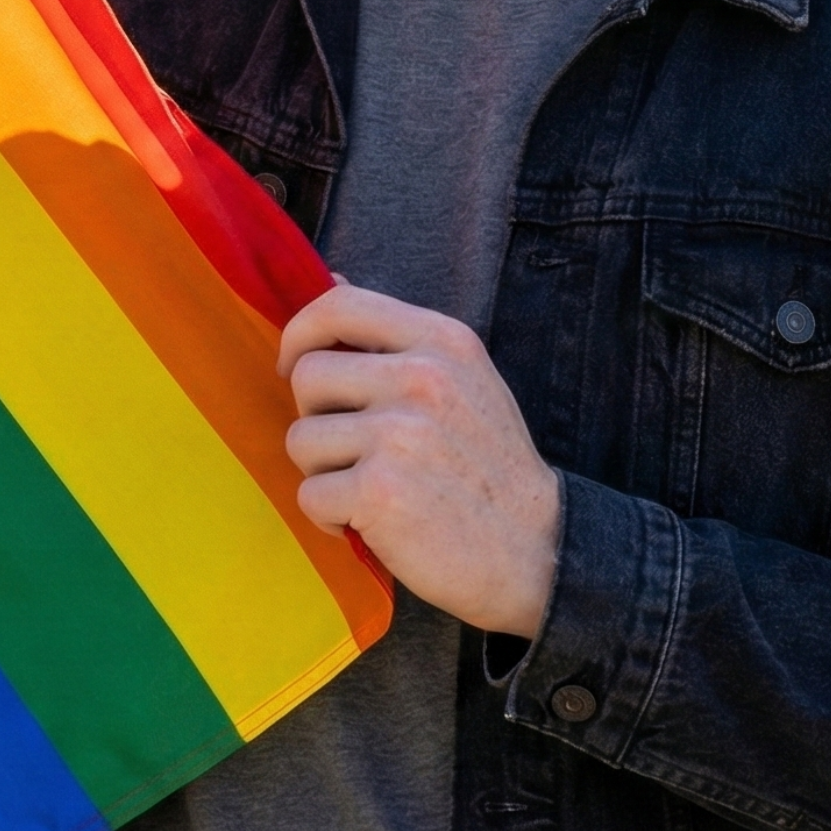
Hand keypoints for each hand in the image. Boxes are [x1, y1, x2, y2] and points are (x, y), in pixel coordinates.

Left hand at [279, 283, 561, 637]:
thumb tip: (330, 280)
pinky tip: (372, 524)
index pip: (338, 305)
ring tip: (370, 488)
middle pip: (308, 375)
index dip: (300, 333)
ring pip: (301, 439)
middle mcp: (421, 378)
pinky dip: (332, 518)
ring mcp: (399, 434)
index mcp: (441, 340)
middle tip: (353, 450)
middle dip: (315, 417)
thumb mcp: (462, 378)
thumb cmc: (487, 465)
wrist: (535, 549)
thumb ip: (397, 337)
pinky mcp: (379, 491)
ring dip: (323, 473)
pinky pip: (310, 495)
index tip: (295, 366)